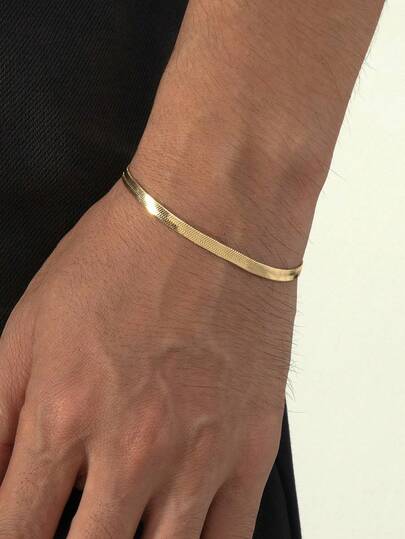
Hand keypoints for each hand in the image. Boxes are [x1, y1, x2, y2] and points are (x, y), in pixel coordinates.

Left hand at [0, 177, 296, 537]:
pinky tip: (178, 535)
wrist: (214, 217)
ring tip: (119, 524)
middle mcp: (132, 450)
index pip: (12, 532)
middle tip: (75, 524)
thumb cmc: (129, 255)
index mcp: (65, 417)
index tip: (19, 531)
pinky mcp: (252, 446)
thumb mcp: (30, 324)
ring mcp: (199, 454)